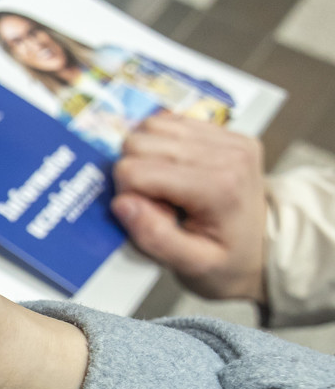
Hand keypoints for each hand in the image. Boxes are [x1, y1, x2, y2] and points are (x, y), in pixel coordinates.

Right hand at [111, 113, 267, 302]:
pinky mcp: (225, 131)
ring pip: (151, 125)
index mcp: (218, 186)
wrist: (265, 250)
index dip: (129, 196)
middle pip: (140, 142)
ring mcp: (228, 137)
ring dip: (147, 156)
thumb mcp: (191, 267)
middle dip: (136, 174)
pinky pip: (170, 121)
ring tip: (166, 186)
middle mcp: (225, 153)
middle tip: (157, 203)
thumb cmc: (227, 264)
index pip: (136, 171)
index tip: (151, 216)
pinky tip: (174, 170)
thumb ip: (155, 238)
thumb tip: (122, 203)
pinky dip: (161, 145)